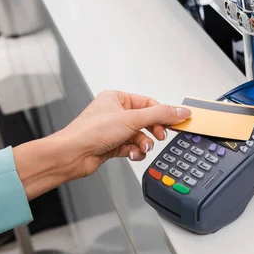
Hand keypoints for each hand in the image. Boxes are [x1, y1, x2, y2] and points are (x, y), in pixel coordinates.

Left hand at [13, 90, 190, 199]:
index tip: (177, 122)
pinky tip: (132, 154)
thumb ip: (160, 115)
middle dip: (153, 131)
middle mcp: (115, 112)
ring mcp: (113, 130)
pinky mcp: (112, 146)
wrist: (73, 154)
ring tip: (141, 147)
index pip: (149, 103)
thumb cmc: (91, 132)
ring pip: (139, 136)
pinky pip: (132, 147)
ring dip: (143, 144)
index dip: (163, 114)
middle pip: (146, 121)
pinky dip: (134, 152)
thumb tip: (180, 111)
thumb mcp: (132, 119)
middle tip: (159, 136)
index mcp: (117, 98)